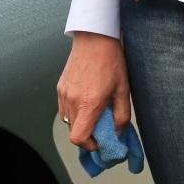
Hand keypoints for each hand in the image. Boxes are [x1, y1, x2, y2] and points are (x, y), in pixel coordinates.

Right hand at [57, 31, 130, 151]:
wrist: (94, 38)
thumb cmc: (110, 61)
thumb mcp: (123, 90)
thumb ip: (121, 116)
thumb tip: (117, 132)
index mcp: (89, 103)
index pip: (78, 138)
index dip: (90, 145)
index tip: (100, 140)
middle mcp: (72, 100)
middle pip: (73, 131)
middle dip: (88, 133)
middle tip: (102, 124)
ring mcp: (63, 93)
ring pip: (68, 120)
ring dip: (80, 121)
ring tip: (94, 109)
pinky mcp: (60, 87)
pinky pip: (64, 108)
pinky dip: (74, 110)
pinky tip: (86, 98)